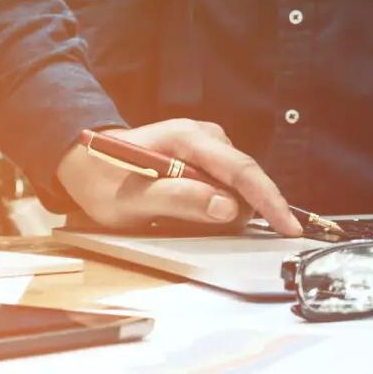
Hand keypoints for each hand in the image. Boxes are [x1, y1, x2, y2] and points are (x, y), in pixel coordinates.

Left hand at [55, 119, 302, 236]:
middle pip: (246, 176)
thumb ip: (177, 201)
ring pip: (238, 183)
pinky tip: (198, 214)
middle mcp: (202, 135)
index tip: (288, 226)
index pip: (240, 169)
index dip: (268, 199)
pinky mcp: (205, 156)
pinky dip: (221, 204)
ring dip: (230, 209)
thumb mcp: (130, 201)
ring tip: (189, 221)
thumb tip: (225, 208)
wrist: (84, 162)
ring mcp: (206, 144)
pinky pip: (227, 183)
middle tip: (225, 238)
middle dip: (250, 210)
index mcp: (185, 139)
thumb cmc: (102, 181)